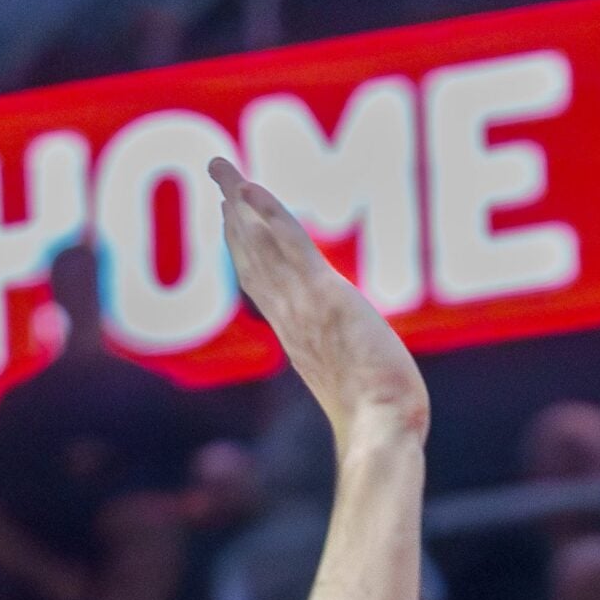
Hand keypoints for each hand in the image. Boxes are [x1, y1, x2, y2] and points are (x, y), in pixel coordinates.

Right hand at [210, 160, 428, 450]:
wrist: (380, 430)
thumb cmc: (380, 424)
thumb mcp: (359, 392)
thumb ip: (351, 375)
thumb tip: (369, 385)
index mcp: (296, 338)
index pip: (263, 286)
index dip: (246, 251)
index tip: (234, 221)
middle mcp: (290, 317)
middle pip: (252, 257)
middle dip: (234, 217)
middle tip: (219, 179)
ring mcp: (303, 305)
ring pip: (262, 243)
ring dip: (241, 203)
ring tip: (222, 170)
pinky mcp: (325, 295)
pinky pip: (290, 244)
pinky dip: (268, 214)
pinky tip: (249, 189)